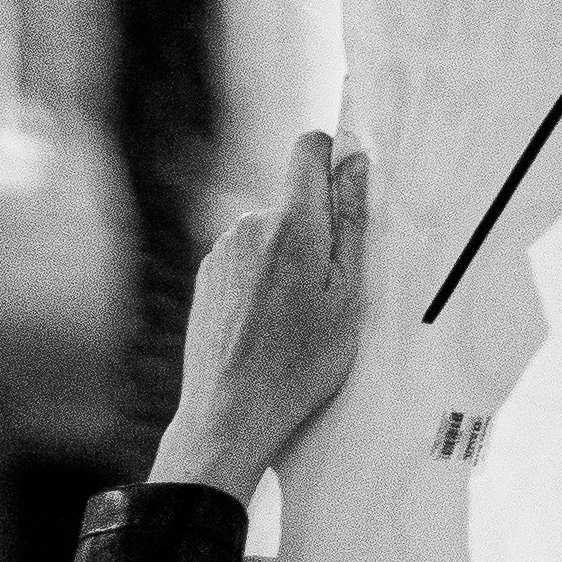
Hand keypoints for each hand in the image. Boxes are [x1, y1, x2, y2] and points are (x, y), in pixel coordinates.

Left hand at [149, 129, 369, 500]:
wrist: (232, 411)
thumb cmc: (301, 363)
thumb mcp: (347, 297)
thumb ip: (350, 225)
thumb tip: (353, 164)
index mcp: (293, 224)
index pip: (309, 150)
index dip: (332, 157)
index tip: (348, 186)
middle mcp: (251, 225)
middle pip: (294, 204)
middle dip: (315, 234)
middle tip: (329, 294)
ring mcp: (223, 249)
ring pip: (270, 237)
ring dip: (287, 264)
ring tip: (295, 321)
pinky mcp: (207, 275)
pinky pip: (245, 263)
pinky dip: (262, 284)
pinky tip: (267, 328)